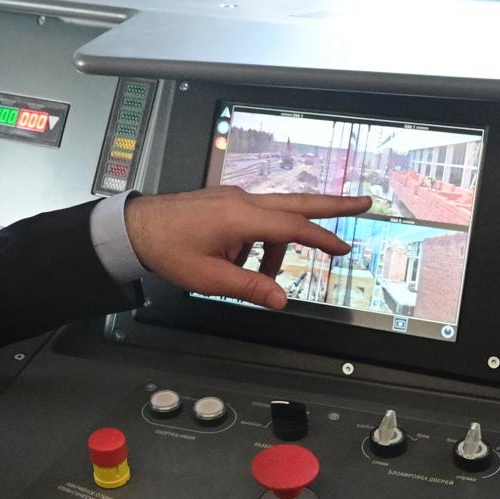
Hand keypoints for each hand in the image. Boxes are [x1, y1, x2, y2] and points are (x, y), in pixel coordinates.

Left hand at [123, 187, 372, 309]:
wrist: (135, 228)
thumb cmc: (167, 248)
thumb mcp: (210, 278)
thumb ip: (250, 287)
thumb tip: (281, 299)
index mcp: (241, 217)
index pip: (292, 227)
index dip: (321, 238)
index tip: (343, 247)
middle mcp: (242, 201)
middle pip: (297, 202)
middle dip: (333, 204)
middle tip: (364, 201)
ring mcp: (233, 199)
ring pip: (274, 215)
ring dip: (279, 245)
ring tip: (264, 274)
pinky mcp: (225, 203)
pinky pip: (255, 220)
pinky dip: (260, 242)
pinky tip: (242, 263)